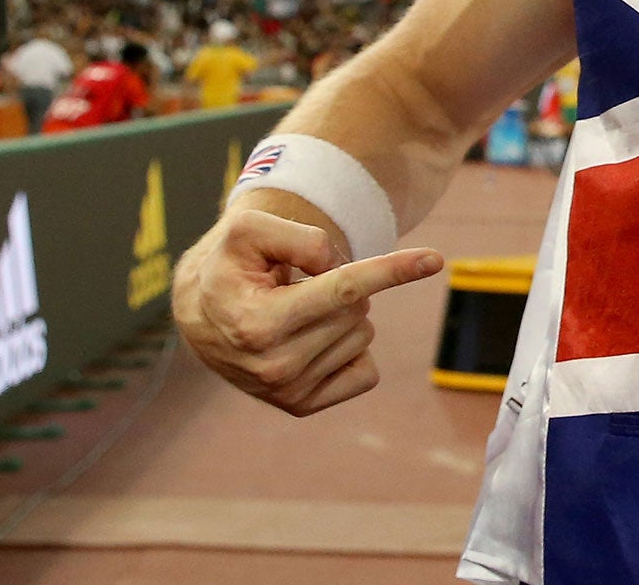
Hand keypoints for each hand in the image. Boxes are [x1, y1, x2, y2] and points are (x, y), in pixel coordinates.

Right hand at [172, 208, 443, 416]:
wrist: (202, 313)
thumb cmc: (230, 264)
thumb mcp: (249, 230)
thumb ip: (300, 238)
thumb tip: (341, 270)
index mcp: (258, 323)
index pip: (342, 289)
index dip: (391, 270)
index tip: (435, 259)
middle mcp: (273, 367)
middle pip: (357, 306)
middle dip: (339, 282)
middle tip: (296, 284)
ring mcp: (288, 393)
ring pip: (363, 333)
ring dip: (341, 313)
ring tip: (295, 310)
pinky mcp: (302, 407)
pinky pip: (366, 369)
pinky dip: (350, 347)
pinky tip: (311, 339)